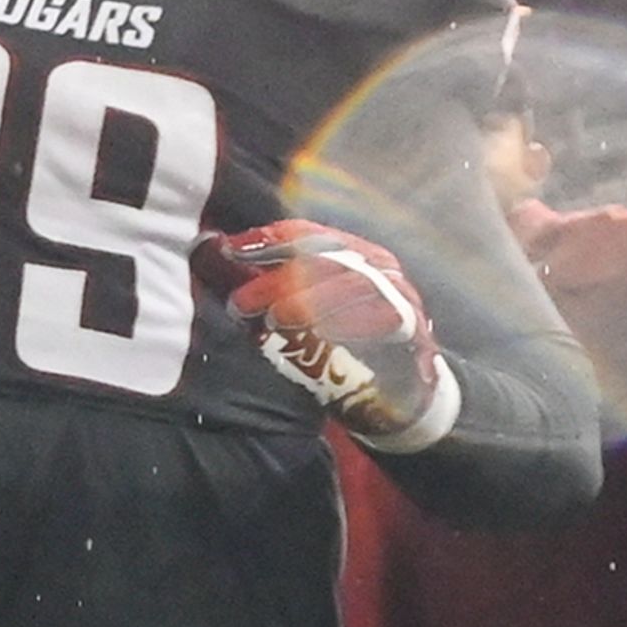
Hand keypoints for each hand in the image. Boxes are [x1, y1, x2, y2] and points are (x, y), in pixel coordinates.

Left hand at [193, 220, 442, 439]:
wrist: (402, 391)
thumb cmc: (341, 345)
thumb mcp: (303, 312)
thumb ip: (268, 290)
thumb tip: (211, 260)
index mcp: (348, 252)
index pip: (305, 235)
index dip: (265, 240)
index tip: (229, 252)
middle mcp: (377, 266)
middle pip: (326, 257)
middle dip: (279, 278)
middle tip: (241, 304)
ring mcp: (400, 294)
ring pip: (357, 282)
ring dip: (311, 300)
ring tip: (275, 321)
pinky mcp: (415, 329)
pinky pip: (387, 317)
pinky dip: (353, 323)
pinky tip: (323, 335)